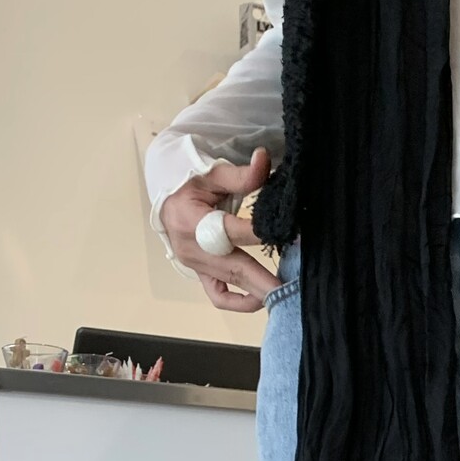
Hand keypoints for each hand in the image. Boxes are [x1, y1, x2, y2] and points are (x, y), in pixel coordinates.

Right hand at [160, 150, 278, 311]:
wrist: (168, 203)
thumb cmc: (190, 186)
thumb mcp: (212, 174)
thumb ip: (241, 174)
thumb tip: (264, 159)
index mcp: (192, 220)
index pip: (232, 232)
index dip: (261, 234)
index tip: (289, 234)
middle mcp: (192, 248)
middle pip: (233, 268)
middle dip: (264, 280)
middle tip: (291, 290)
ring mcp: (196, 265)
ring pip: (229, 287)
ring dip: (257, 293)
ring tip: (283, 295)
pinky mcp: (201, 275)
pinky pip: (218, 296)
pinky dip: (238, 302)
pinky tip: (260, 299)